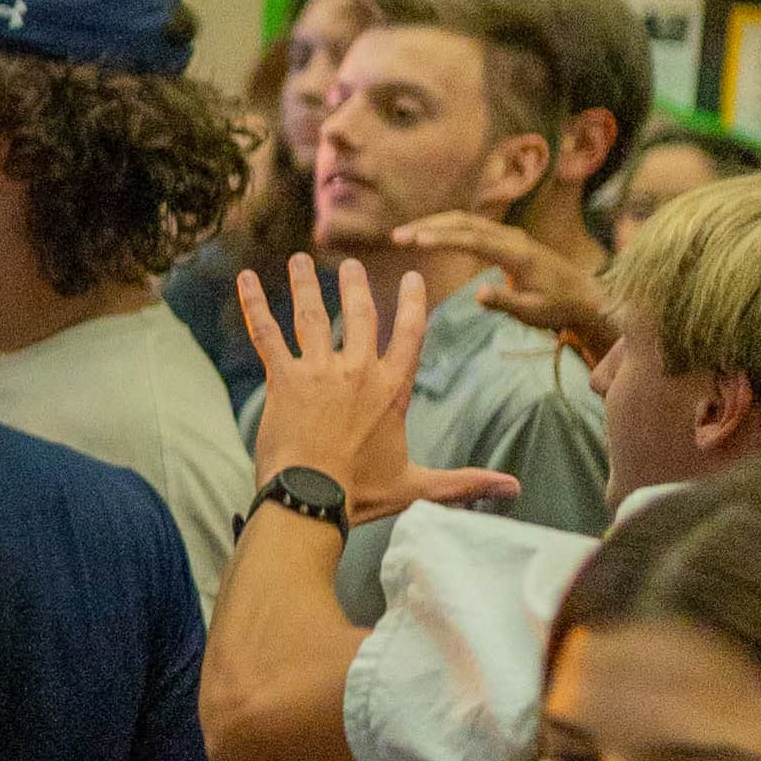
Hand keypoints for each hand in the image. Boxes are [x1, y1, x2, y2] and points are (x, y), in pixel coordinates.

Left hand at [241, 254, 520, 524]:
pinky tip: (245, 280)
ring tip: (299, 261)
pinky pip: (267, 334)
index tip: (411, 278)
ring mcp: (319, 372)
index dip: (412, 303)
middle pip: (360, 315)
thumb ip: (464, 482)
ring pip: (312, 316)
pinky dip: (256, 305)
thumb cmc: (360, 494)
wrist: (311, 499)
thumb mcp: (418, 486)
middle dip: (354, 286)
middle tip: (348, 264)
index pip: (410, 334)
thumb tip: (514, 488)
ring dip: (305, 285)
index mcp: (392, 389)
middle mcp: (358, 372)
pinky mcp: (283, 379)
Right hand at [392, 211, 617, 361]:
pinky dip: (445, 229)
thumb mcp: (534, 312)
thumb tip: (478, 294)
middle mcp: (511, 237)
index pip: (474, 240)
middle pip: (464, 222)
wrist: (584, 295)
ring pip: (465, 221)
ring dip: (433, 224)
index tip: (416, 241)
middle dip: (429, 226)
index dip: (444, 239)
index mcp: (517, 253)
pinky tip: (426, 236)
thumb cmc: (559, 307)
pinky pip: (470, 228)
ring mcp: (508, 235)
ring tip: (403, 235)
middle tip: (396, 236)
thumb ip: (506, 302)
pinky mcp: (504, 239)